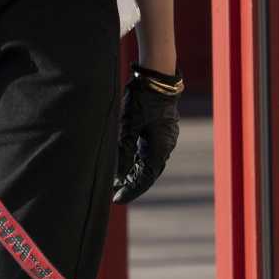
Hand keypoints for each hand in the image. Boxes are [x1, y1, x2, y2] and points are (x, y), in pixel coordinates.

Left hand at [112, 66, 182, 204]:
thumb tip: (117, 177)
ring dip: (133, 171)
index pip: (145, 178)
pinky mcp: (160, 129)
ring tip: (117, 180)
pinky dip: (137, 159)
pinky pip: (148, 150)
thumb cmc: (141, 102)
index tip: (116, 199)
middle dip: (131, 183)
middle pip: (148, 172)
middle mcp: (165, 145)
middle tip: (113, 193)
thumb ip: (122, 153)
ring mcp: (164, 137)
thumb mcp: (127, 128)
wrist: (155, 79)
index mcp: (160, 149)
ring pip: (148, 161)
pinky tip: (126, 162)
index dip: (131, 191)